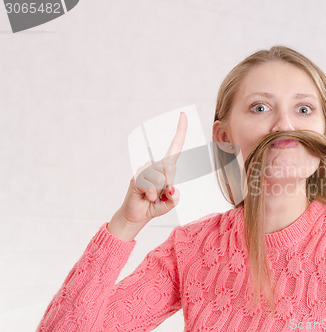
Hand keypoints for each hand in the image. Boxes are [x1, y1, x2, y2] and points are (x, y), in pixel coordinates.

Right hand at [108, 112, 187, 239]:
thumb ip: (175, 197)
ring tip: (151, 197)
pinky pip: (151, 186)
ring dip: (159, 193)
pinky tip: (145, 197)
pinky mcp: (136, 177)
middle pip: (170, 167)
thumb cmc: (155, 206)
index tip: (183, 114)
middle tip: (161, 196)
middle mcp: (155, 165)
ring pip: (161, 179)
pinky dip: (152, 196)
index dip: (180, 131)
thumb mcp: (171, 203)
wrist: (137, 215)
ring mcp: (144, 169)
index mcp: (166, 167)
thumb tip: (172, 188)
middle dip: (169, 185)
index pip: (175, 147)